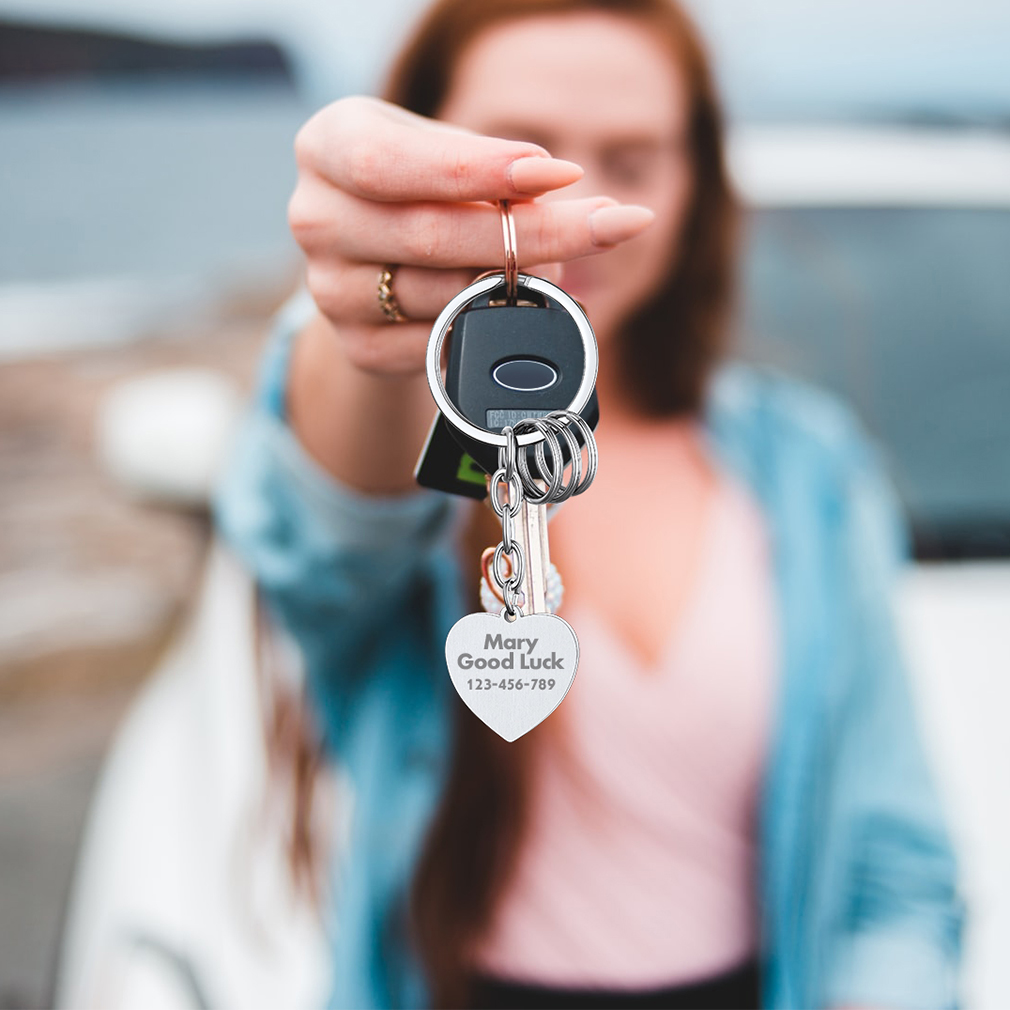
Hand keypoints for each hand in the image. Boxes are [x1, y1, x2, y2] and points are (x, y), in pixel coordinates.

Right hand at [286, 96, 654, 376]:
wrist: (375, 251)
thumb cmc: (420, 182)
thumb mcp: (446, 151)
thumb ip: (490, 171)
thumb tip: (563, 206)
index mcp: (328, 147)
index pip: (393, 163)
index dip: (480, 171)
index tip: (563, 175)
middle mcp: (315, 219)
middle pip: (429, 235)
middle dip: (532, 234)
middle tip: (607, 226)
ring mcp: (329, 290)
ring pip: (440, 296)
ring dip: (513, 285)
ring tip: (556, 266)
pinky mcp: (354, 345)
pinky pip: (432, 346)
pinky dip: (484, 328)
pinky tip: (511, 308)